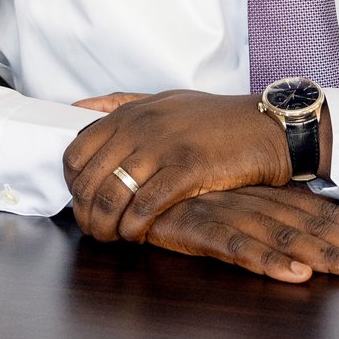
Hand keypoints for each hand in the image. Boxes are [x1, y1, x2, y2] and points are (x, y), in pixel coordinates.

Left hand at [63, 90, 291, 243]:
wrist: (265, 125)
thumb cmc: (215, 118)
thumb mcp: (164, 100)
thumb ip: (120, 104)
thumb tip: (77, 109)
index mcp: (131, 114)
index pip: (76, 153)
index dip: (73, 185)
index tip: (84, 202)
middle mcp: (140, 127)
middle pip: (88, 180)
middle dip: (85, 213)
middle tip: (96, 230)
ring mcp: (163, 147)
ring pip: (111, 195)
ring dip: (105, 226)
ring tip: (114, 238)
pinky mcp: (188, 169)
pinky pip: (145, 206)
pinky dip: (134, 228)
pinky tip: (138, 235)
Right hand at [146, 184, 338, 282]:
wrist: (124, 167)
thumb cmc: (174, 186)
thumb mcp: (223, 198)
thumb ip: (255, 211)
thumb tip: (297, 235)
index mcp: (266, 193)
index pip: (325, 212)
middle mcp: (255, 200)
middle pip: (319, 224)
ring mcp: (228, 212)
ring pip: (289, 235)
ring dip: (330, 255)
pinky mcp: (197, 226)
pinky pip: (238, 246)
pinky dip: (268, 260)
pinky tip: (296, 275)